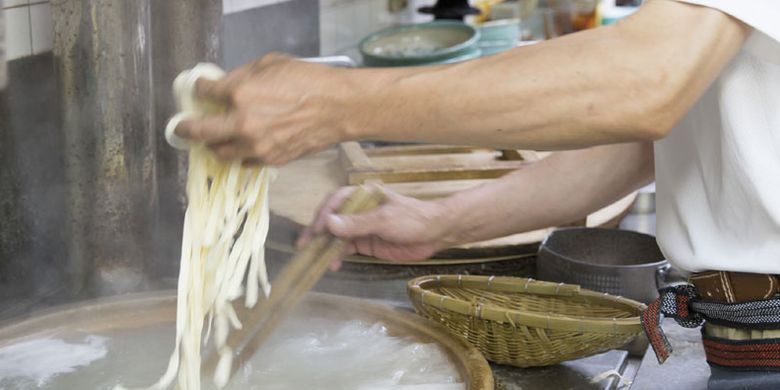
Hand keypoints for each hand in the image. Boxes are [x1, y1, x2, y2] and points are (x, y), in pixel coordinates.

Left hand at [174, 53, 355, 164]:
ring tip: (214, 140)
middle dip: (186, 129)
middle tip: (181, 128)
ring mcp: (255, 146)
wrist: (337, 108)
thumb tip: (226, 85)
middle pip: (200, 132)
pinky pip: (245, 162)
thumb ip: (243, 76)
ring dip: (214, 145)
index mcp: (239, 94)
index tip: (200, 90)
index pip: (204, 93)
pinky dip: (240, 155)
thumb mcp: (270, 64)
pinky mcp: (270, 160)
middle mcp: (241, 124)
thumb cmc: (308, 80)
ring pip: (220, 153)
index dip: (200, 89)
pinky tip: (243, 147)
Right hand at [297, 187, 458, 263]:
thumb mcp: (384, 220)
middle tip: (304, 247)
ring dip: (325, 246)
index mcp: (362, 195)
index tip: (315, 231)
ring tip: (315, 259)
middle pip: (331, 219)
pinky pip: (346, 248)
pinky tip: (332, 264)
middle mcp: (358, 209)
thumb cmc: (412, 219)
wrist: (435, 233)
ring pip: (337, 235)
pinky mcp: (366, 242)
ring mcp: (362, 227)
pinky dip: (337, 255)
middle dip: (317, 232)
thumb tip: (328, 223)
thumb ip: (357, 223)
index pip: (335, 202)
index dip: (322, 215)